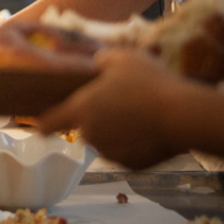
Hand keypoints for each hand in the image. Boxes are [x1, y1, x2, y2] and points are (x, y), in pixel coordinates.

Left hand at [36, 48, 194, 169]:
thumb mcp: (122, 58)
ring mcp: (112, 153)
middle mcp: (91, 135)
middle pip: (86, 129)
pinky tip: (152, 130)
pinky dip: (135, 145)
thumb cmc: (149, 83)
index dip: (43, 123)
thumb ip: (102, 60)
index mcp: (81, 110)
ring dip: (117, 132)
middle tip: (121, 104)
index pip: (49, 123)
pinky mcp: (133, 165)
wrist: (184, 116)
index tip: (39, 126)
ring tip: (141, 115)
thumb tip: (98, 64)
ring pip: (108, 142)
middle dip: (98, 119)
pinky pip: (128, 153)